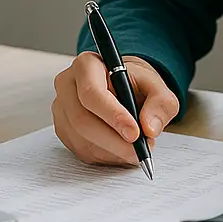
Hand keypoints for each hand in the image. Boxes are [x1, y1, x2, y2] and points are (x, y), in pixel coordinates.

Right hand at [52, 52, 179, 166]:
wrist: (123, 88)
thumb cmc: (135, 84)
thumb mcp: (156, 87)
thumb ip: (160, 103)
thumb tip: (150, 127)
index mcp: (87, 65)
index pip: (92, 93)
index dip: (113, 116)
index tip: (135, 133)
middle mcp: (68, 85)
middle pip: (83, 120)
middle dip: (114, 141)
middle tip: (139, 151)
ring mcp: (62, 108)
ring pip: (82, 139)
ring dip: (112, 151)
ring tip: (135, 150)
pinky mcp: (63, 130)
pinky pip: (81, 151)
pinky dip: (105, 156)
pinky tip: (121, 151)